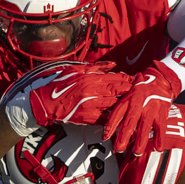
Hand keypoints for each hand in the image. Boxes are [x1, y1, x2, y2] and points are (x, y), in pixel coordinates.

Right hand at [3, 62, 131, 136]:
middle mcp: (91, 91)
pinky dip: (114, 118)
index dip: (127, 80)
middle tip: (139, 92)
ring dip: (124, 105)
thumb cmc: (60, 84)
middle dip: (129, 92)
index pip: (115, 78)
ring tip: (134, 104)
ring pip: (114, 105)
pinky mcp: (87, 118)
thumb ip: (96, 67)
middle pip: (118, 92)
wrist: (45, 102)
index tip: (136, 80)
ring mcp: (90, 106)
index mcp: (89, 78)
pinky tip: (122, 117)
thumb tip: (113, 64)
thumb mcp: (76, 69)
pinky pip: (105, 118)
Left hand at [103, 63, 180, 154]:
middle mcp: (138, 104)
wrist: (160, 80)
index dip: (110, 126)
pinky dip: (160, 139)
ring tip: (136, 152)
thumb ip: (121, 110)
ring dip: (140, 142)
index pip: (117, 113)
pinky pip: (161, 128)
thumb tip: (110, 129)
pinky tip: (158, 148)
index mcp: (128, 99)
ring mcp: (151, 109)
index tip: (105, 137)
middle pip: (129, 122)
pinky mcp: (162, 113)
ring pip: (145, 127)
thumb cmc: (142, 90)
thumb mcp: (129, 95)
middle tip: (119, 149)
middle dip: (123, 137)